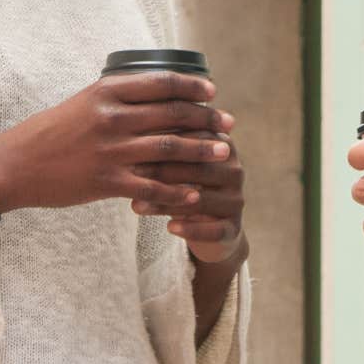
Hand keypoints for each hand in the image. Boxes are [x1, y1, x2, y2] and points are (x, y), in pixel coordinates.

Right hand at [0, 72, 234, 225]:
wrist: (15, 165)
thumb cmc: (52, 131)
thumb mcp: (84, 101)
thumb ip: (117, 96)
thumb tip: (157, 91)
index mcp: (107, 91)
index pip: (161, 83)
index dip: (192, 86)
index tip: (212, 91)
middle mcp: (112, 117)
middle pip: (173, 115)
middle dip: (206, 119)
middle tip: (228, 123)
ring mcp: (111, 150)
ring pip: (169, 149)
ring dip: (201, 152)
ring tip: (223, 153)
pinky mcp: (107, 182)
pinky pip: (152, 186)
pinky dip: (176, 190)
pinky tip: (193, 193)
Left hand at [132, 132, 245, 263]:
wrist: (210, 226)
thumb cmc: (183, 184)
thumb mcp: (174, 163)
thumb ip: (160, 146)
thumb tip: (127, 134)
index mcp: (222, 145)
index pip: (194, 139)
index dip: (162, 142)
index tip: (131, 145)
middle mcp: (234, 170)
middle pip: (198, 169)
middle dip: (162, 172)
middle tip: (131, 174)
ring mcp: (237, 200)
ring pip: (201, 201)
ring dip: (166, 203)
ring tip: (136, 206)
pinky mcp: (234, 228)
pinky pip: (214, 229)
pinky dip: (191, 229)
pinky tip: (169, 228)